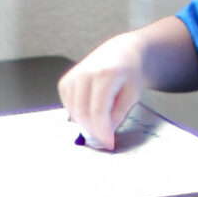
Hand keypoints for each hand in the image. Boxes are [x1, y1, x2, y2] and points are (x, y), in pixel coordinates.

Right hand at [59, 33, 146, 151]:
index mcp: (104, 75)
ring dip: (87, 124)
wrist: (119, 52)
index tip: (109, 144)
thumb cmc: (128, 74)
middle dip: (94, 131)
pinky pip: (68, 108)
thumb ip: (119, 113)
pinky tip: (92, 112)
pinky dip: (79, 116)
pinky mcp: (65, 83)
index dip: (102, 131)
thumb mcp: (132, 94)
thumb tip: (106, 131)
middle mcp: (84, 74)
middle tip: (106, 139)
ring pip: (73, 112)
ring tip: (102, 123)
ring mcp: (71, 77)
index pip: (98, 111)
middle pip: (82, 113)